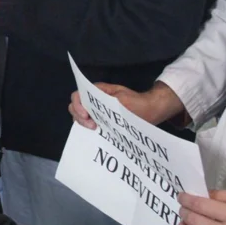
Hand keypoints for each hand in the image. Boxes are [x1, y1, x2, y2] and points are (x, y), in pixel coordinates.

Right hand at [69, 81, 184, 128]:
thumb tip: (91, 108)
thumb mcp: (121, 99)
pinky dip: (89, 128)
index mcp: (97, 91)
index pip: (77, 95)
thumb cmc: (137, 102)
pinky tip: (97, 133)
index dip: (77, 105)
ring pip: (80, 116)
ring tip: (95, 129)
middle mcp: (94, 100)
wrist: (150, 110)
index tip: (86, 115)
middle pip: (75, 107)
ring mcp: (96, 110)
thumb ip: (105, 102)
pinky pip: (89, 123)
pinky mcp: (101, 119)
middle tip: (93, 126)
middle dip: (79, 117)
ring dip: (83, 123)